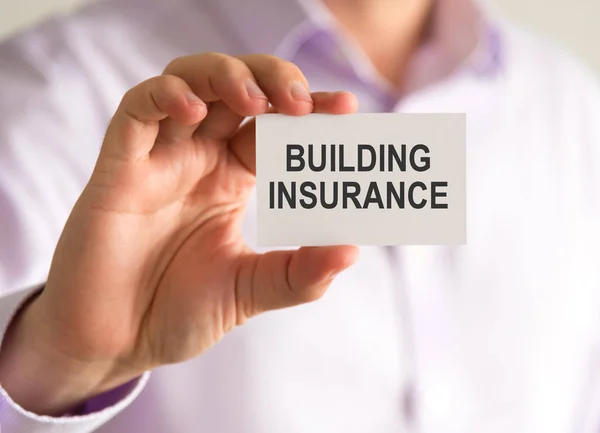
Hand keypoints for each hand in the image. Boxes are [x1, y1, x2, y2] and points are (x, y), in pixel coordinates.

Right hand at [0, 53, 358, 414]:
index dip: (309, 111)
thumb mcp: (250, 291)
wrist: (116, 343)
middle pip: (236, 89)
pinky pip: (137, 111)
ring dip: (225, 76)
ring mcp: (159, 159)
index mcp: (231, 179)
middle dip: (273, 80)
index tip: (347, 108)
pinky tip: (194, 112)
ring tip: (257, 100)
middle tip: (305, 102)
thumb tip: (353, 250)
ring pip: (188, 81)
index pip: (274, 127)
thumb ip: (300, 274)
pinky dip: (166, 97)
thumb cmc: (178, 312)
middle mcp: (198, 160)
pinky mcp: (119, 168)